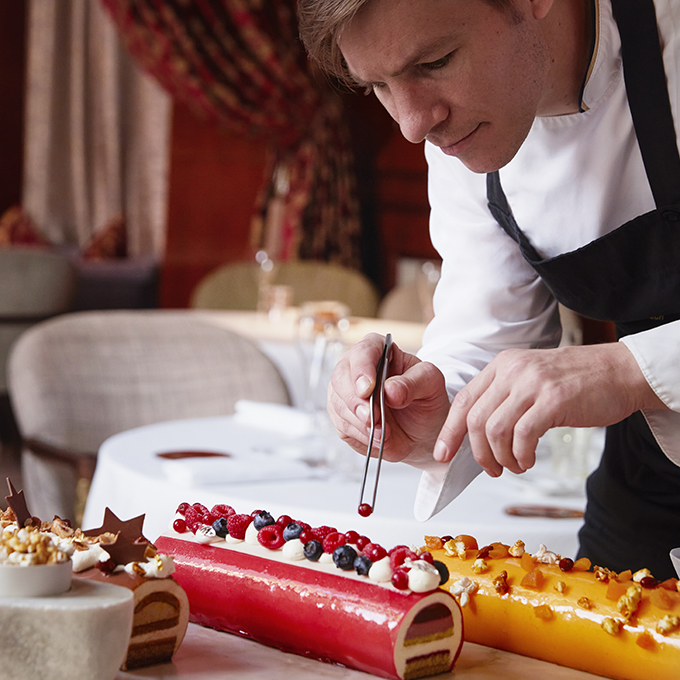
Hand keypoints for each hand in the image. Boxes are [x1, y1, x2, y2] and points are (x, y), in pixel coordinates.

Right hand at [327, 333, 450, 463]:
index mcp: (378, 349)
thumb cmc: (425, 398)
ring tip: (385, 433)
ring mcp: (345, 392)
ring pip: (338, 403)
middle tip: (373, 419)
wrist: (422, 429)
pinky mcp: (342, 416)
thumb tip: (390, 390)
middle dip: (355, 401)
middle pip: (340, 378)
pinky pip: (342, 425)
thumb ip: (413, 383)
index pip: (362, 351)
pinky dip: (360, 435)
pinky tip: (378, 438)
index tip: (367, 389)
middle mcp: (355, 367)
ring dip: (360, 422)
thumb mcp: (431, 384)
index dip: (361, 369)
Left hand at [433, 343, 667, 476]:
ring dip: (501, 457)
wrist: (621, 371)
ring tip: (514, 466)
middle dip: (477, 453)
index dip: (450, 431)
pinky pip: (522, 436)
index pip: (463, 400)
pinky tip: (528, 461)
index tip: (442, 454)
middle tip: (492, 470)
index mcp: (502, 365)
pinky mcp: (553, 399)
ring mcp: (532, 384)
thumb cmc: (576, 383)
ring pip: (494, 430)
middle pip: (475, 419)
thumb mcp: (531, 379)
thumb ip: (505, 398)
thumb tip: (478, 433)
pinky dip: (520, 456)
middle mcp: (512, 370)